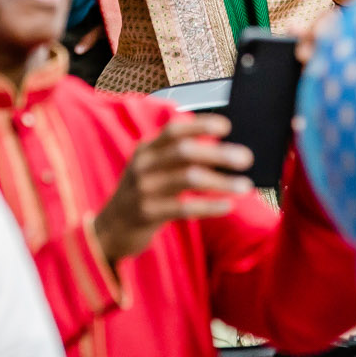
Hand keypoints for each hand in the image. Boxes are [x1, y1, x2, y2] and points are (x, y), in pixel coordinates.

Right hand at [91, 115, 252, 263]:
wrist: (109, 230)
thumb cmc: (142, 196)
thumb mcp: (151, 170)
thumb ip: (176, 157)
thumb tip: (220, 149)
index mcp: (146, 150)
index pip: (174, 130)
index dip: (200, 125)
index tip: (226, 127)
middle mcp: (143, 166)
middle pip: (185, 152)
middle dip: (218, 154)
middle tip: (246, 158)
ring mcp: (144, 190)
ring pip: (188, 179)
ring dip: (220, 181)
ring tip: (245, 186)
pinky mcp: (147, 214)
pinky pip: (184, 207)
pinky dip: (209, 205)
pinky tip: (227, 205)